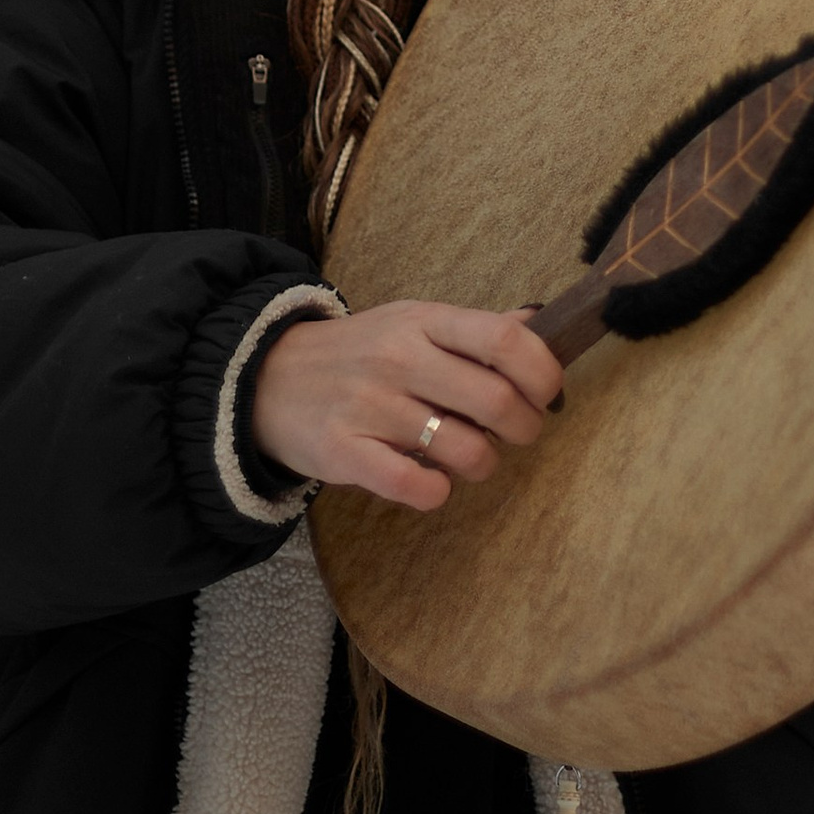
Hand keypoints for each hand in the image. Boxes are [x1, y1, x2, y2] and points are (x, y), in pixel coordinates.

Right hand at [252, 299, 561, 511]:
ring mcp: (370, 406)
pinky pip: (416, 486)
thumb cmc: (358, 352)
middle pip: (497, 400)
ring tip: (468, 457)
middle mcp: (399, 359)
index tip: (547, 393)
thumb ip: (474, 330)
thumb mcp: (411, 323)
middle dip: (525, 427)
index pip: (504, 339)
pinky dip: (437, 492)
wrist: (266, 377)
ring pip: (465, 450)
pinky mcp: (344, 452)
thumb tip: (540, 322)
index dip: (542, 371)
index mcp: (423, 321)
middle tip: (517, 433)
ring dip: (483, 464)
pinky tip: (431, 481)